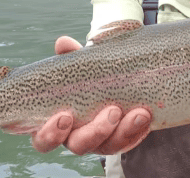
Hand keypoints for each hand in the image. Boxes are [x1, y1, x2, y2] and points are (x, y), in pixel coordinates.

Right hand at [29, 36, 151, 154]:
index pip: (43, 140)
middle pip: (79, 146)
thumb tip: (63, 43)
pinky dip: (137, 130)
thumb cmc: (85, 78)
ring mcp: (98, 142)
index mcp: (55, 124)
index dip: (50, 134)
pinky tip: (145, 116)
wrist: (113, 82)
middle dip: (95, 132)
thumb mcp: (79, 67)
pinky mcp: (119, 141)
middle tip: (112, 111)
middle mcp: (75, 138)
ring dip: (123, 131)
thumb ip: (70, 57)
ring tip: (139, 113)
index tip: (65, 116)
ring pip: (108, 147)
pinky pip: (129, 142)